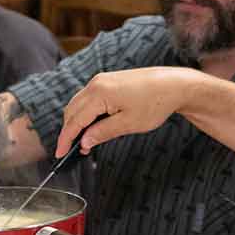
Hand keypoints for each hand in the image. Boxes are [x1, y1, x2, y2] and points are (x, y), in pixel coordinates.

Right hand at [56, 66, 203, 157]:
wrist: (174, 85)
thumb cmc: (154, 103)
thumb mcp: (128, 124)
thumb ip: (103, 132)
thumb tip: (84, 142)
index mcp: (99, 93)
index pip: (75, 120)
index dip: (66, 139)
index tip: (60, 154)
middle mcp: (96, 83)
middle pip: (72, 110)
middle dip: (69, 131)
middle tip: (72, 151)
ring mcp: (102, 80)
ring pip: (79, 104)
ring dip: (77, 122)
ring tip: (84, 142)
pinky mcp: (108, 81)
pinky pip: (89, 99)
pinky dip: (86, 113)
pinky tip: (93, 126)